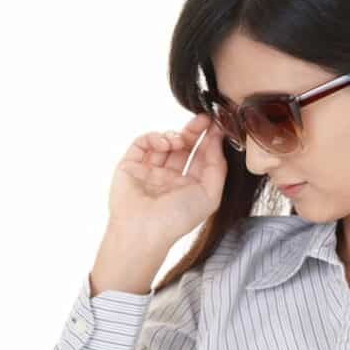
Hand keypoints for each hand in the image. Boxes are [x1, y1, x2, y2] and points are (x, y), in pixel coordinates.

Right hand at [109, 112, 226, 243]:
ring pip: (164, 142)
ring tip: (179, 140)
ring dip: (175, 135)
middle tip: (203, 119)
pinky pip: (143, 143)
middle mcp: (170, 177)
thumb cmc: (178, 218)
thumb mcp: (210, 195)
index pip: (201, 157)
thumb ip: (218, 168)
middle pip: (184, 147)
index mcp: (189, 186)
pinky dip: (154, 137)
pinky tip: (164, 143)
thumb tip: (216, 141)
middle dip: (194, 132)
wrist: (143, 230)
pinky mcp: (130, 165)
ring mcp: (149, 170)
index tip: (217, 125)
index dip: (209, 141)